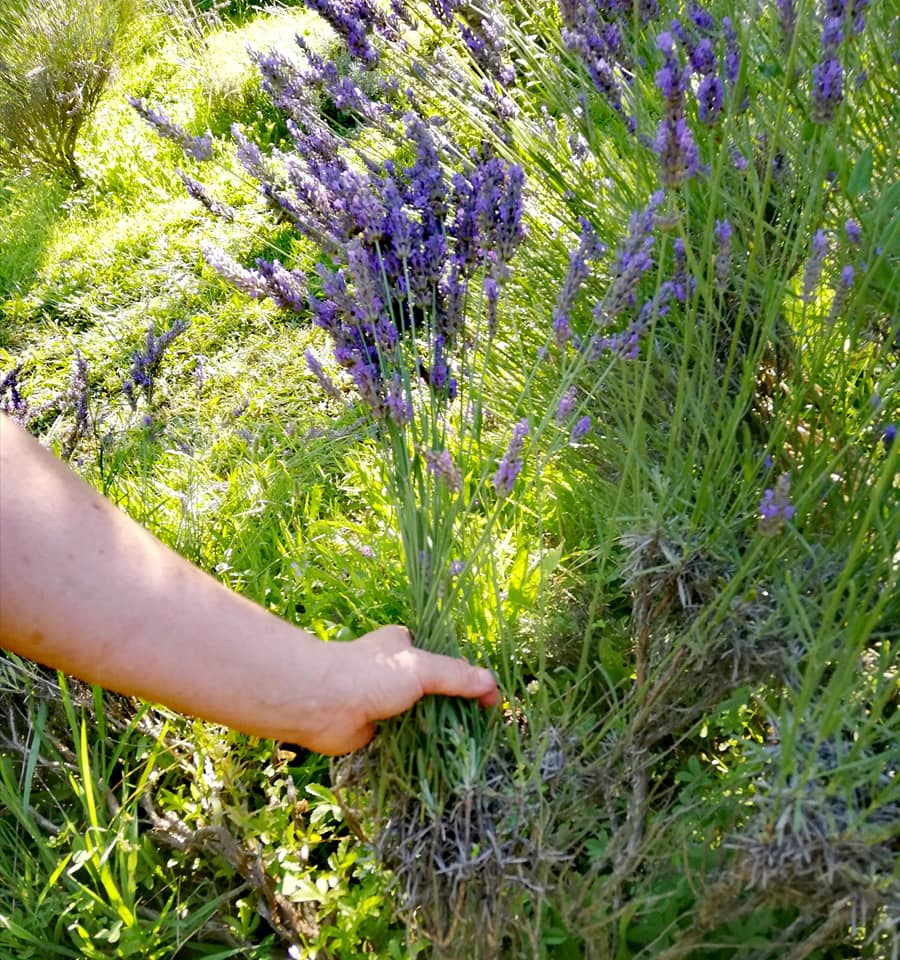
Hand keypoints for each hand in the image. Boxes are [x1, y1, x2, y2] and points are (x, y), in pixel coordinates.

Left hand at [304, 626, 499, 754]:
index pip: (443, 657)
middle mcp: (394, 669)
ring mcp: (385, 699)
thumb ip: (456, 675)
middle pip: (434, 686)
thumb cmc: (370, 674)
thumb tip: (492, 685)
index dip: (467, 674)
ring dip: (439, 726)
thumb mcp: (420, 667)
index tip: (489, 698)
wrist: (322, 704)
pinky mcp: (377, 726)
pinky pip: (407, 735)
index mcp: (403, 644)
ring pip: (421, 712)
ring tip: (470, 744)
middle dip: (455, 703)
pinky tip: (443, 756)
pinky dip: (421, 744)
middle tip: (482, 725)